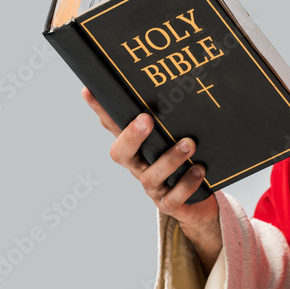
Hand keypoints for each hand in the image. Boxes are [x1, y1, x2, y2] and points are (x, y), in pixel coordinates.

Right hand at [81, 87, 222, 272]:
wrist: (201, 202)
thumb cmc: (187, 163)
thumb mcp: (178, 139)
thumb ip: (172, 120)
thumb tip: (178, 85)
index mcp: (136, 148)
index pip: (112, 126)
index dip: (100, 111)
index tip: (89, 89)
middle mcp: (139, 167)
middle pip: (121, 154)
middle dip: (131, 136)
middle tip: (146, 119)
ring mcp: (153, 187)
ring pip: (152, 175)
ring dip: (170, 158)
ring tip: (189, 144)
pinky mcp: (170, 204)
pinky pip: (174, 197)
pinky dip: (187, 183)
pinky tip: (199, 170)